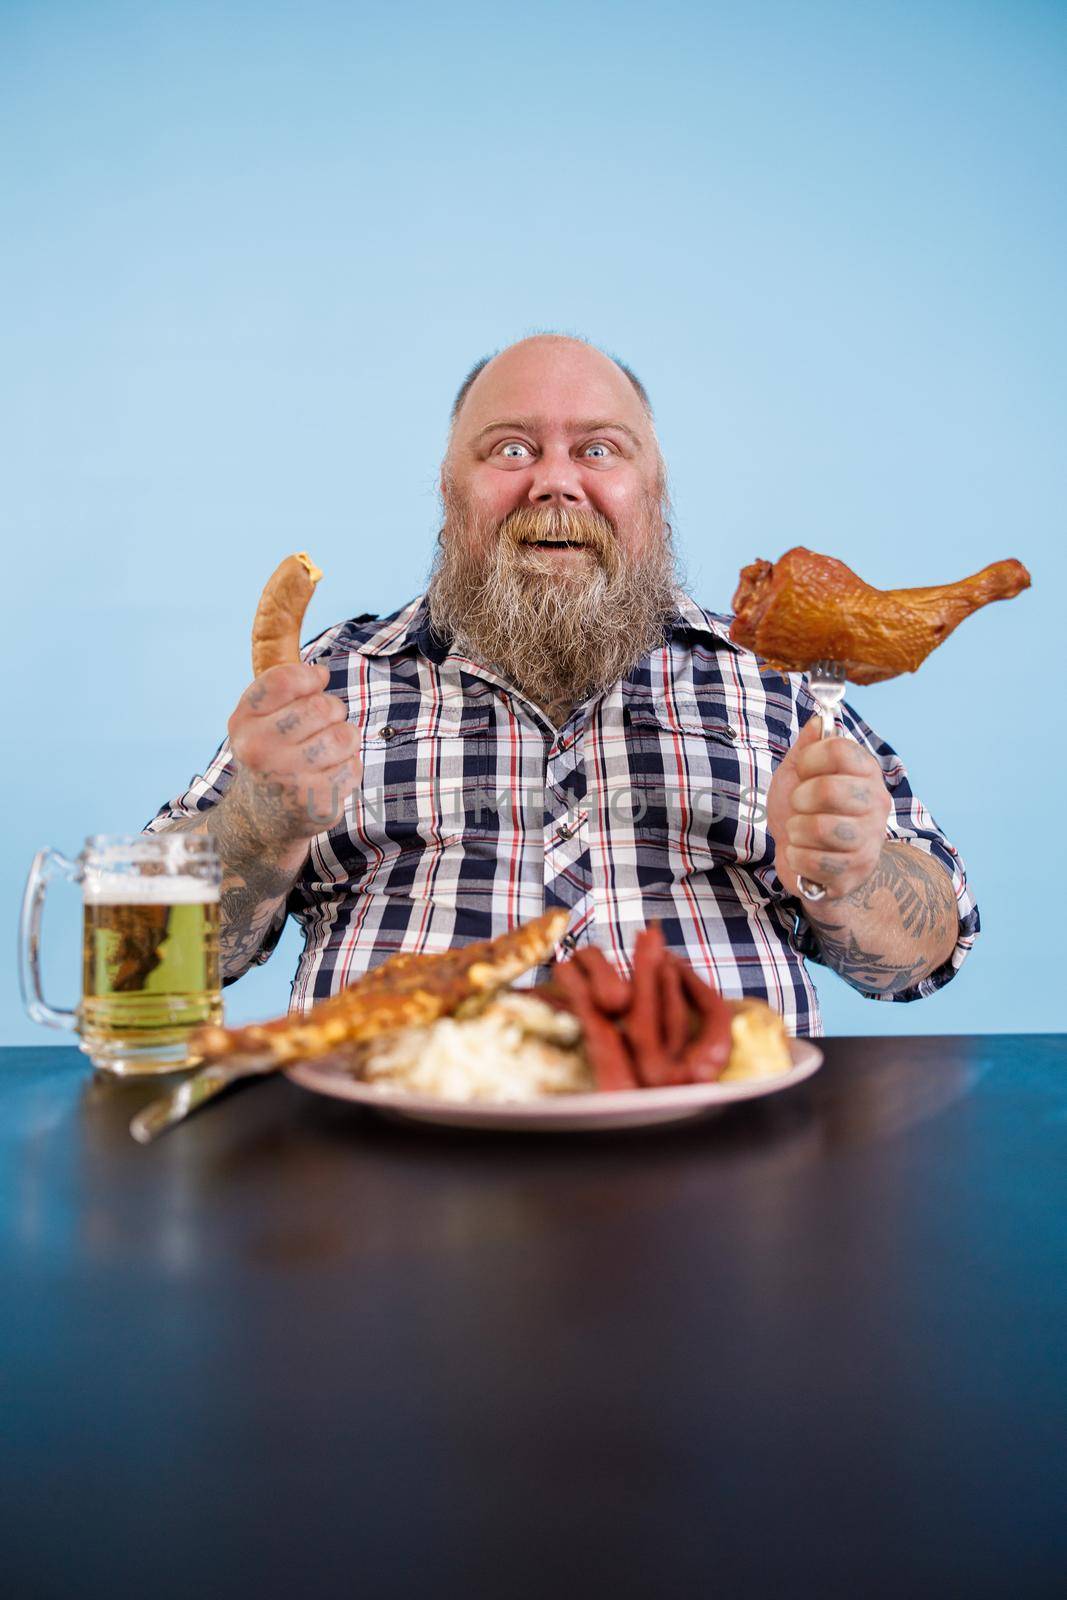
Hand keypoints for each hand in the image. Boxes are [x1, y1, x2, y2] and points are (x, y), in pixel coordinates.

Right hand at [225, 663, 361, 846]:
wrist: (262, 818)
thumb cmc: (269, 756)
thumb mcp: (258, 720)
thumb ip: (283, 689)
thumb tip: (320, 672)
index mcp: (243, 723)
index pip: (284, 681)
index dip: (309, 676)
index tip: (316, 681)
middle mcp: (260, 751)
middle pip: (322, 706)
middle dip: (333, 709)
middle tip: (323, 723)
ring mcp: (287, 779)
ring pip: (344, 735)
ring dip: (345, 738)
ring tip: (329, 749)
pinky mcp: (315, 803)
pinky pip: (353, 766)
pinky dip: (349, 766)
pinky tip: (329, 774)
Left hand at [766, 717, 891, 902]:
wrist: (809, 864)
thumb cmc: (805, 813)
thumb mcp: (798, 775)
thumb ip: (807, 746)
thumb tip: (820, 720)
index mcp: (865, 773)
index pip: (841, 750)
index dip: (811, 758)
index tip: (803, 770)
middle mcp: (876, 803)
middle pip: (830, 790)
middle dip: (800, 798)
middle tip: (800, 806)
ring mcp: (870, 840)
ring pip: (822, 828)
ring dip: (797, 830)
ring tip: (800, 832)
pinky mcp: (856, 872)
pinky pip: (815, 860)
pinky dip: (796, 857)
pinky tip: (802, 855)